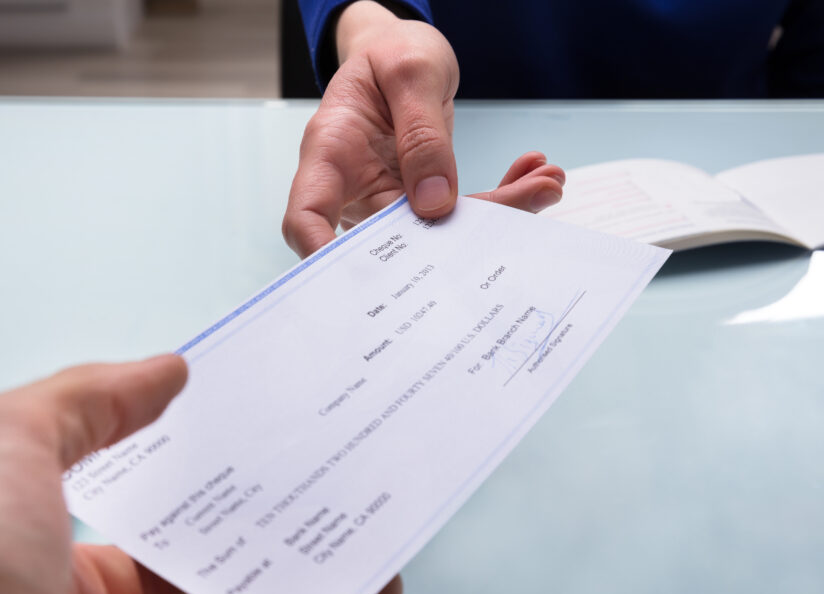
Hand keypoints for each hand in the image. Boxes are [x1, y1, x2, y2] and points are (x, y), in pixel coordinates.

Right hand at [283, 1, 564, 257]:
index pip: (307, 217)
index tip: (364, 277)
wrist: (399, 52)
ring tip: (549, 183)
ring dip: (498, 212)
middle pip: (393, 238)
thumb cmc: (389, 54)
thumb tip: (435, 205)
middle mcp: (355, 187)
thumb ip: (423, 134)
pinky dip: (502, 197)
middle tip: (529, 203)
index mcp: (330, 152)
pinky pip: (458, 212)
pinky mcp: (420, 199)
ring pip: (437, 230)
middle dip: (460, 236)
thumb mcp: (410, 72)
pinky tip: (535, 174)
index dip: (323, 254)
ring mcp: (388, 199)